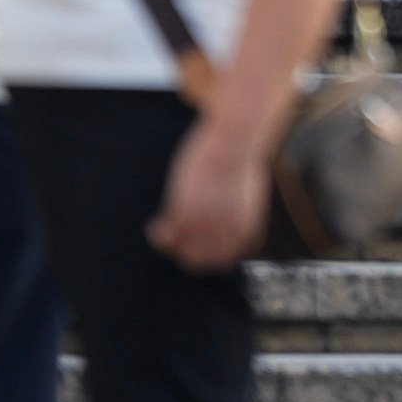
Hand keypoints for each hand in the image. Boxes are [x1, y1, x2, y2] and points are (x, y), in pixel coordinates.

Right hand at [147, 112, 269, 271]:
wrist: (234, 139)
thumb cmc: (240, 160)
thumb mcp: (247, 194)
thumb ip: (240, 215)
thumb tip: (232, 221)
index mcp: (244, 231)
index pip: (224, 262)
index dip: (209, 256)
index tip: (198, 246)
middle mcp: (225, 233)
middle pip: (199, 262)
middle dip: (186, 254)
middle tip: (177, 241)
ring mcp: (204, 224)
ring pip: (180, 252)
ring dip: (170, 246)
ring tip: (163, 232)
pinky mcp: (184, 210)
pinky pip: (165, 235)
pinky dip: (156, 233)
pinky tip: (154, 224)